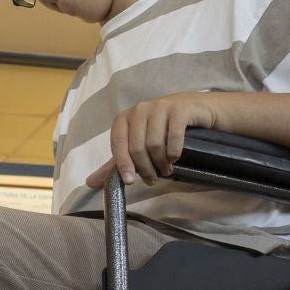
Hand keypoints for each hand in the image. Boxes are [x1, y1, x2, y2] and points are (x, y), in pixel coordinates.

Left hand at [84, 92, 220, 188]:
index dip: (123, 164)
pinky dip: (174, 152)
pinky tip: (176, 157)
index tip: (130, 181)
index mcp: (125, 117)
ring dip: (161, 163)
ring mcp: (161, 106)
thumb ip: (115, 164)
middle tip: (153, 179)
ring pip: (155, 144)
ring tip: (166, 169)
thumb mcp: (138, 146)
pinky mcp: (180, 109)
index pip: (118, 143)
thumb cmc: (164, 130)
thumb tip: (89, 183)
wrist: (199, 110)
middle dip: (145, 168)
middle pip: (137, 147)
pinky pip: (173, 137)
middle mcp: (140, 109)